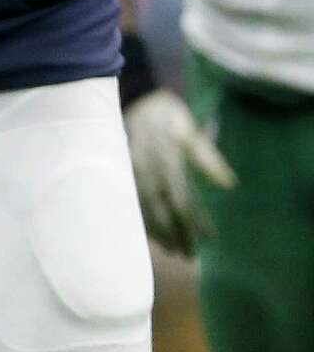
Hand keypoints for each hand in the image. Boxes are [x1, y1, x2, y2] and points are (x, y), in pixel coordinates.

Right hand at [124, 87, 235, 255]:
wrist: (135, 95)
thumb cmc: (167, 113)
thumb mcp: (190, 129)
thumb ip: (207, 156)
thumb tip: (229, 184)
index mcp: (166, 157)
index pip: (182, 197)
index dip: (195, 221)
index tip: (209, 239)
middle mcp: (148, 166)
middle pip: (162, 207)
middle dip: (175, 233)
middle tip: (188, 256)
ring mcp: (132, 168)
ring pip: (144, 206)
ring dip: (157, 230)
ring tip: (170, 251)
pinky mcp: (122, 168)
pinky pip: (130, 198)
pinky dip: (140, 216)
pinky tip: (148, 232)